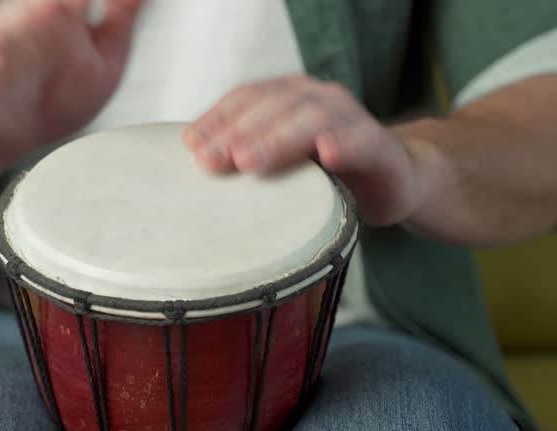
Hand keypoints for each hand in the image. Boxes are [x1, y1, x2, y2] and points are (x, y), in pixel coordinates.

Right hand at [0, 0, 142, 169]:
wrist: (11, 138)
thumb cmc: (58, 96)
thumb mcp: (104, 60)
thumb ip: (120, 20)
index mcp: (58, 18)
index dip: (74, 1)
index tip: (83, 3)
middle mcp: (24, 29)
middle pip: (36, 5)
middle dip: (50, 5)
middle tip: (69, 5)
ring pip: (2, 28)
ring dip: (19, 20)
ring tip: (46, 10)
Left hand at [184, 75, 437, 226]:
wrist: (395, 178)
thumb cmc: (328, 171)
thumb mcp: (284, 159)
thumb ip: (251, 153)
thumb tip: (199, 160)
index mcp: (292, 97)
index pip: (248, 98)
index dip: (218, 117)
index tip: (190, 143)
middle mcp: (321, 99)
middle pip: (274, 106)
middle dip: (238, 132)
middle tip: (211, 160)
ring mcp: (352, 120)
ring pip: (312, 119)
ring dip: (277, 139)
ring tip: (248, 160)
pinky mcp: (380, 148)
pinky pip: (363, 143)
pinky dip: (345, 146)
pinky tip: (327, 155)